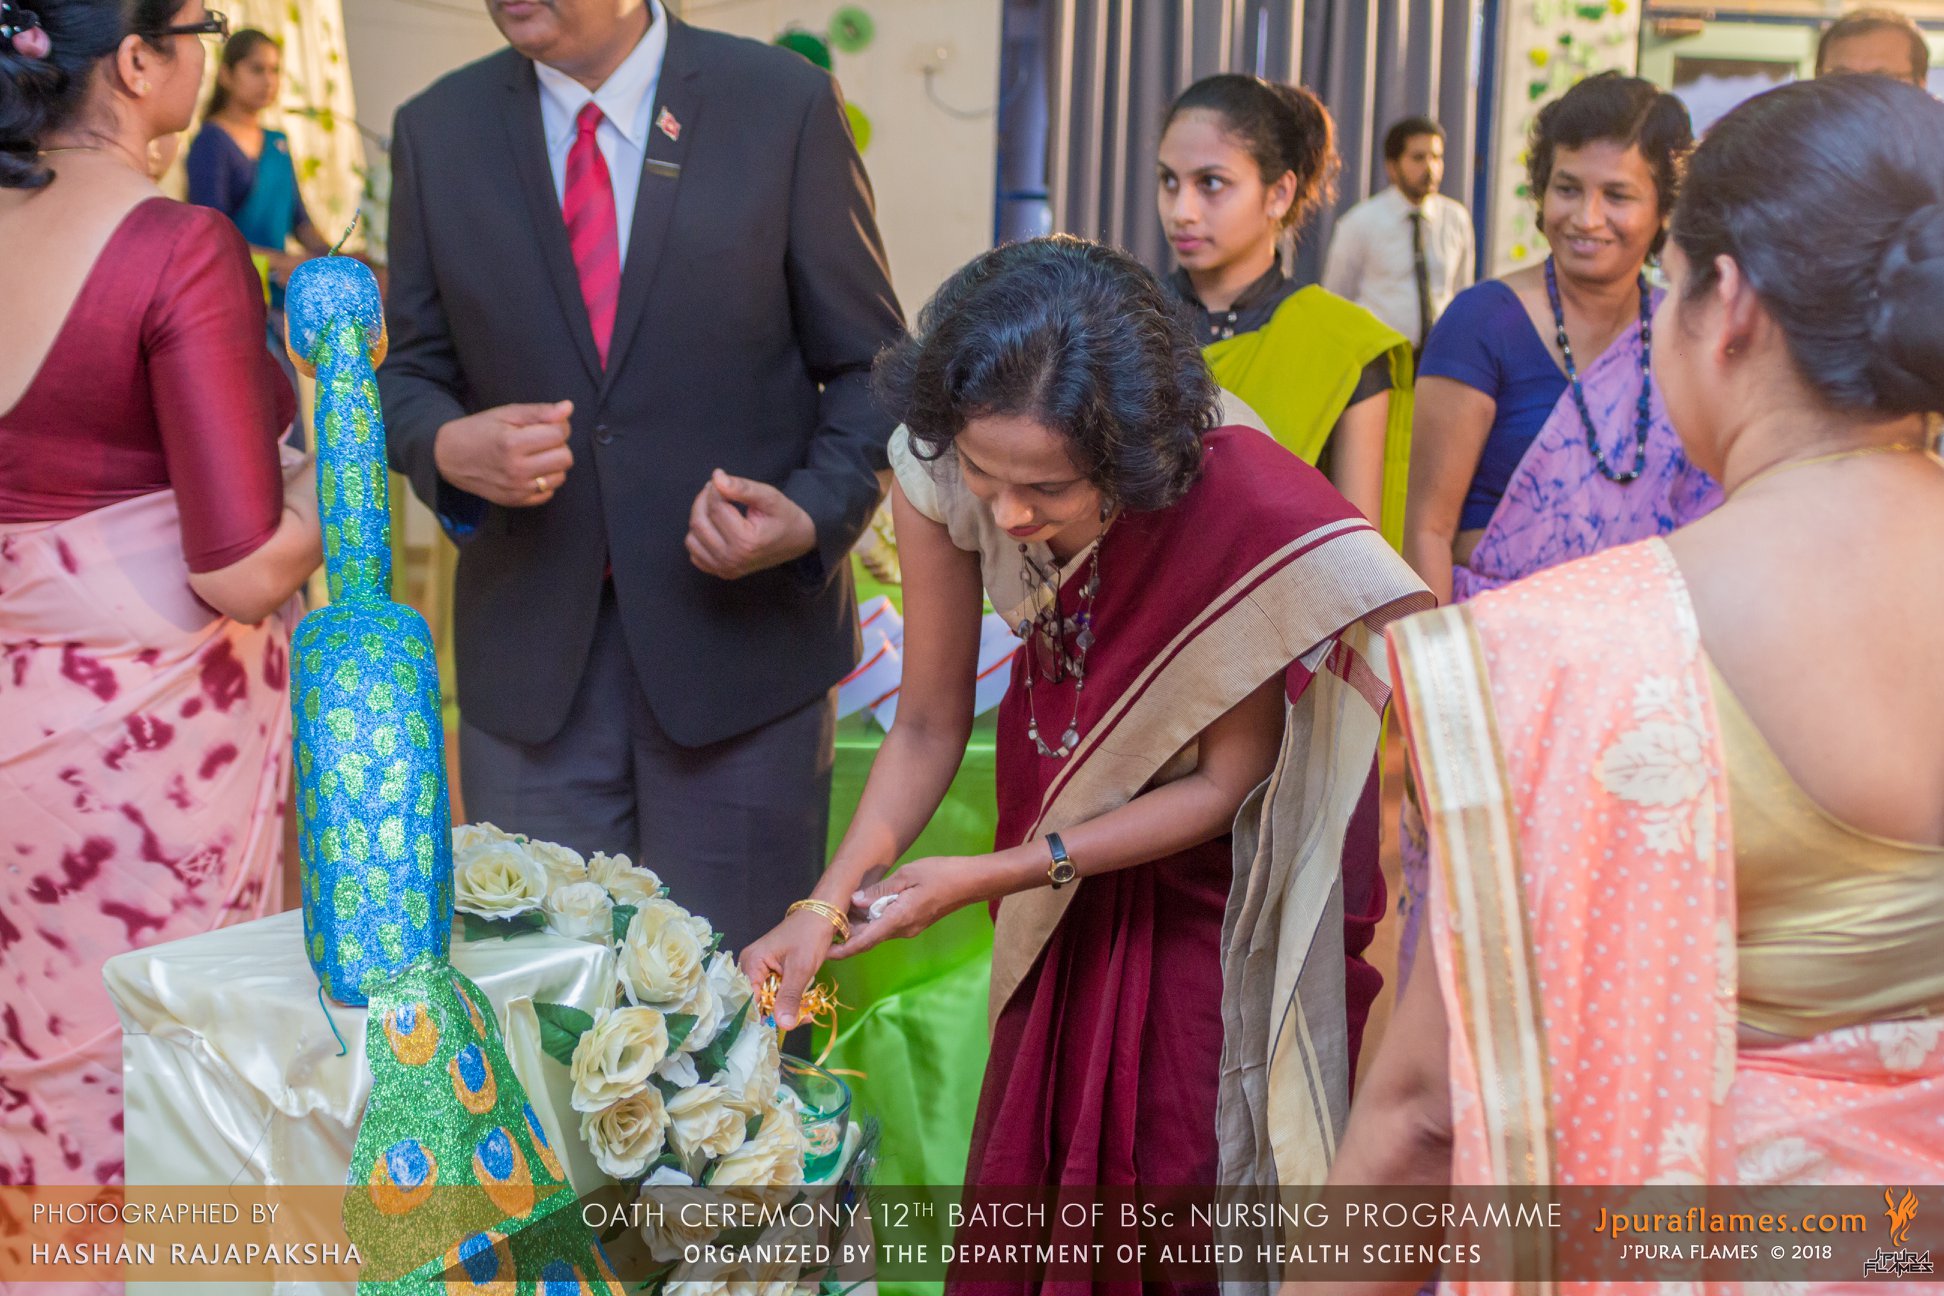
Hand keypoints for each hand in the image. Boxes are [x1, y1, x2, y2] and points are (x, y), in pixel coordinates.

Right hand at [433, 401, 574, 507]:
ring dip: (553, 464)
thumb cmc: (479, 431)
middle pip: (565, 457)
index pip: (559, 434)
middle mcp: (516, 470)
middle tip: (539, 440)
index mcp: (512, 443)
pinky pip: (549, 492)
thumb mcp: (506, 414)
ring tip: (534, 455)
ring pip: (560, 476)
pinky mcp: (517, 501)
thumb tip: (568, 408)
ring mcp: (517, 489)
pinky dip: (544, 480)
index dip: (557, 425)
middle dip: (557, 445)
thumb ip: (539, 412)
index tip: (545, 425)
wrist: (449, 457)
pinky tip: (530, 470)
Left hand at [685, 470, 816, 579]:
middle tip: (715, 489)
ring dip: (699, 518)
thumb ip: (743, 487)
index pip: (715, 508)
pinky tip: (715, 528)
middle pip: (699, 523)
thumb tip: (717, 478)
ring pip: (692, 538)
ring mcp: (725, 569)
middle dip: (703, 500)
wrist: (798, 541)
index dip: (715, 488)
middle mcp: (733, 559)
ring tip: (716, 507)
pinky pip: (695, 553)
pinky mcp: (721, 573)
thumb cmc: (785, 517)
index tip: (720, 478)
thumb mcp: (769, 496)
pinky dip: (699, 538)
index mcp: (746, 541)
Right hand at [737, 908, 838, 1029]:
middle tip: (803, 1018)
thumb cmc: (810, 936)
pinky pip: (776, 991)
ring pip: (769, 998)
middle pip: (759, 1000)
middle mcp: (751, 966)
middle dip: (780, 1013)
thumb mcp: (801, 969)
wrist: (823, 915)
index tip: (785, 1026)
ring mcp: (761, 968)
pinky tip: (804, 1004)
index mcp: (752, 962)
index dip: (765, 1016)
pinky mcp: (772, 970)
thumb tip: (783, 1026)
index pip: (750, 999)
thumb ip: (790, 997)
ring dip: (788, 1007)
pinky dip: (790, 998)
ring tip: (807, 1012)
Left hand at [831, 856, 977, 958]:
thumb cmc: (941, 873)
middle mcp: (903, 929)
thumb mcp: (907, 875)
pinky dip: (871, 920)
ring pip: (876, 932)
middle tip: (824, 924)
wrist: (970, 882)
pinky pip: (887, 926)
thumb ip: (880, 890)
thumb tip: (855, 901)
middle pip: (868, 938)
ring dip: (858, 926)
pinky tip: (862, 907)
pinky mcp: (913, 923)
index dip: (843, 949)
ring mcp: (909, 928)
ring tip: (838, 913)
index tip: (825, 952)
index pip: (865, 941)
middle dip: (846, 934)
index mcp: (899, 918)